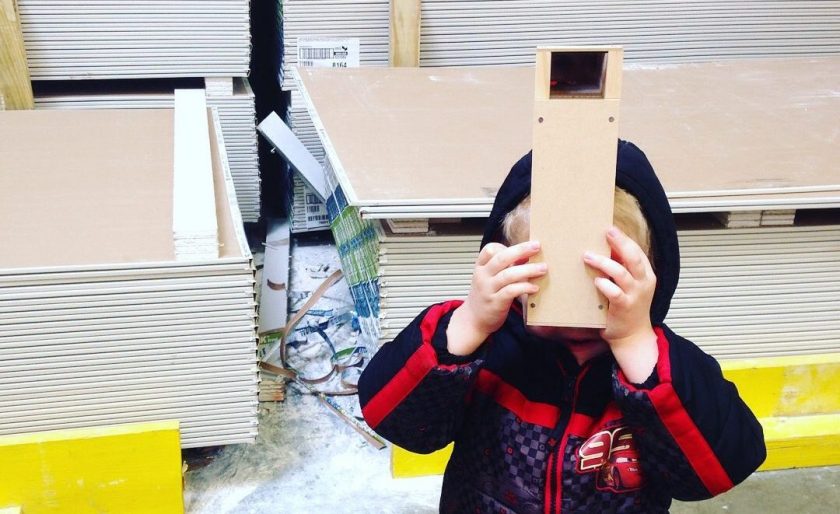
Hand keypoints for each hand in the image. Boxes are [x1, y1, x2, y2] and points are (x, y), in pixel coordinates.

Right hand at [447, 241, 546, 355]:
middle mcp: (483, 276)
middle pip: (501, 258)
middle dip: (521, 250)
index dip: (506, 246)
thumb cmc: (485, 296)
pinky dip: (524, 287)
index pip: (490, 249)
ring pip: (508, 275)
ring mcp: (488, 289)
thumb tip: (526, 256)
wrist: (473, 319)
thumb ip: (505, 267)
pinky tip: (534, 287)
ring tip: (543, 268)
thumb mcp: (490, 278)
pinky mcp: (495, 303)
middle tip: (537, 246)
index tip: (523, 247)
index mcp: (481, 267)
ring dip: (528, 270)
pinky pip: (510, 291)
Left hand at [584, 227, 657, 381]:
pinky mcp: (624, 307)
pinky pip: (615, 293)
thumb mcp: (629, 285)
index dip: (625, 239)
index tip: (610, 228)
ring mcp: (635, 295)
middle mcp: (643, 283)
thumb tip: (603, 250)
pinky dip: (605, 285)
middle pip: (633, 257)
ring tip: (587, 255)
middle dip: (620, 242)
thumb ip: (621, 269)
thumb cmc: (627, 307)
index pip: (637, 252)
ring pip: (621, 273)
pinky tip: (596, 280)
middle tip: (606, 232)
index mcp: (646, 275)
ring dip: (604, 262)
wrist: (632, 336)